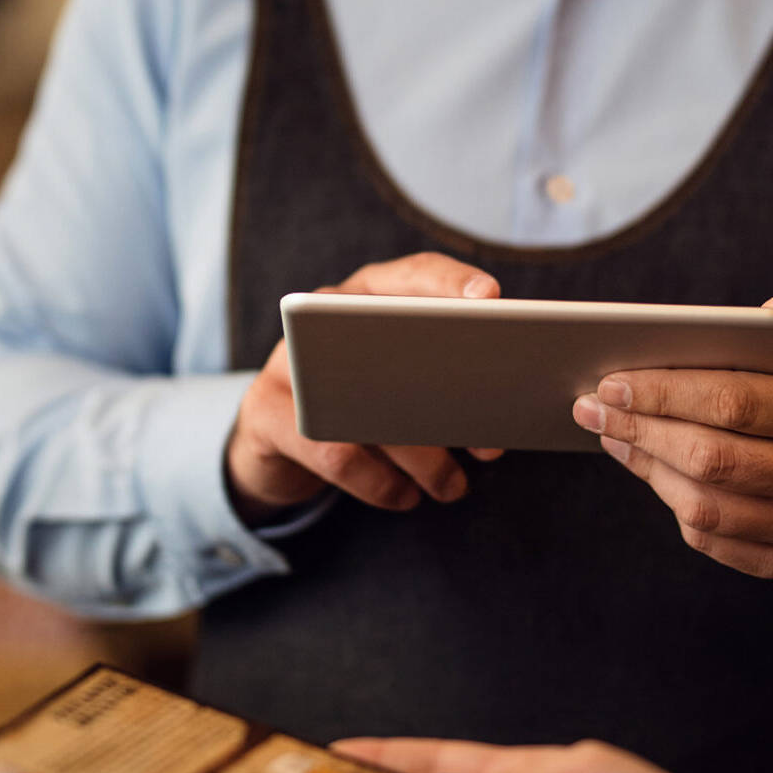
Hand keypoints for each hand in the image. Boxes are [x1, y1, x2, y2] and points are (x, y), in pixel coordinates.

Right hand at [226, 252, 503, 521]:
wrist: (275, 442)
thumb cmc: (356, 404)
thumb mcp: (398, 384)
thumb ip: (441, 377)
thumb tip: (506, 405)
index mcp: (368, 297)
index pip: (413, 275)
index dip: (450, 281)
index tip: (491, 298)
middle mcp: (323, 317)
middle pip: (390, 339)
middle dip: (447, 388)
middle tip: (491, 438)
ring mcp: (286, 362)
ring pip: (366, 408)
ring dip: (421, 456)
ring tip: (454, 486)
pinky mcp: (266, 414)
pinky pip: (334, 453)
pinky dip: (380, 482)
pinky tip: (406, 496)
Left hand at [572, 294, 772, 579]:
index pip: (736, 404)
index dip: (666, 393)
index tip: (612, 380)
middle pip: (711, 459)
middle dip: (640, 429)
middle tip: (590, 405)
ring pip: (704, 506)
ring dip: (645, 467)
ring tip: (610, 431)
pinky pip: (711, 539)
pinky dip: (668, 501)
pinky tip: (644, 465)